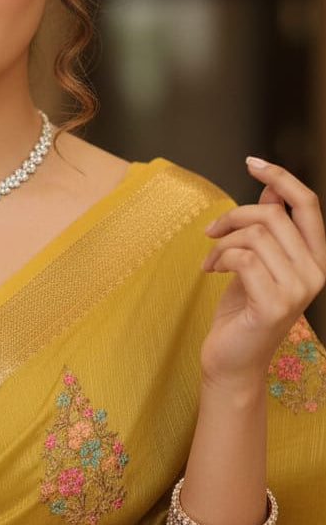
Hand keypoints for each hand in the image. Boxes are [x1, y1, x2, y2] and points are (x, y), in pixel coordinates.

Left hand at [201, 157, 325, 387]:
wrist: (232, 361)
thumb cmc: (242, 312)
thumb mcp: (256, 262)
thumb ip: (269, 230)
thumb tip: (272, 192)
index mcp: (316, 259)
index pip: (308, 204)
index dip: (281, 178)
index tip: (252, 163)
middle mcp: (316, 273)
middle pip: (272, 215)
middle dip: (233, 217)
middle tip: (210, 232)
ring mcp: (299, 290)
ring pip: (254, 235)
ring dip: (221, 243)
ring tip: (209, 261)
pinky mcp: (275, 304)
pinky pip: (242, 258)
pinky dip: (218, 258)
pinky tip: (210, 271)